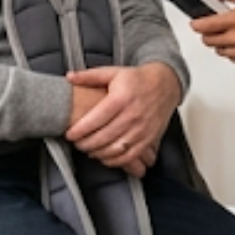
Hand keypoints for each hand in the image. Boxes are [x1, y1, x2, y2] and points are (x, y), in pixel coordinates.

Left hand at [66, 62, 181, 174]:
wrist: (166, 85)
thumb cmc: (138, 79)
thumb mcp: (113, 72)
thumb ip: (90, 76)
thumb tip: (69, 76)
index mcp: (121, 99)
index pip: (96, 119)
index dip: (80, 130)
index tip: (69, 134)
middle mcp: (132, 115)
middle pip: (103, 137)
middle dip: (85, 144)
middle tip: (76, 143)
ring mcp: (142, 129)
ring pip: (115, 149)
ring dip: (98, 153)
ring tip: (88, 150)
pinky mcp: (149, 139)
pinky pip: (130, 156)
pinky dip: (115, 161)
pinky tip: (105, 157)